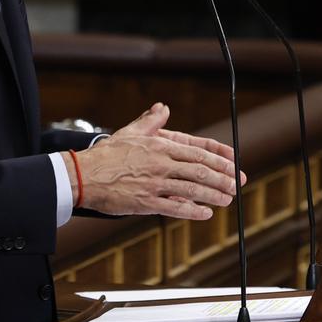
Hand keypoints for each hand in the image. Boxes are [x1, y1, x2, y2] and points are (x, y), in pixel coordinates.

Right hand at [73, 102, 246, 219]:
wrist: (83, 176)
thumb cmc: (106, 154)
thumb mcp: (130, 132)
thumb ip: (150, 121)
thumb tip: (162, 108)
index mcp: (160, 146)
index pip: (198, 152)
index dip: (220, 159)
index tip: (234, 165)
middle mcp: (161, 164)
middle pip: (200, 171)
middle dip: (223, 178)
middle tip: (238, 184)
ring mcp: (154, 184)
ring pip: (191, 189)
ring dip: (213, 195)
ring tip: (228, 199)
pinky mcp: (145, 202)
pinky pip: (174, 208)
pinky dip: (192, 211)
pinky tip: (206, 213)